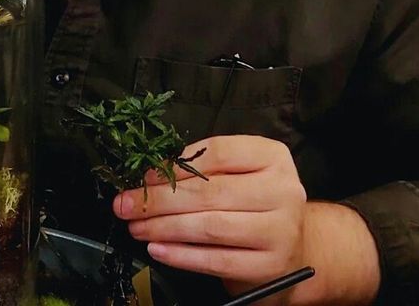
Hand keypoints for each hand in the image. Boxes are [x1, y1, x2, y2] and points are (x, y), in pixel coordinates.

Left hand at [113, 135, 379, 304]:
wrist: (295, 250)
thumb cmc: (253, 206)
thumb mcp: (237, 177)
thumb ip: (201, 170)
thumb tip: (148, 175)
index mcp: (272, 157)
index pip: (217, 153)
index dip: (173, 165)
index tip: (142, 176)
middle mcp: (283, 191)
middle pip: (208, 192)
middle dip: (157, 200)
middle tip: (124, 205)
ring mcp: (280, 230)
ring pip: (209, 226)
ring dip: (163, 227)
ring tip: (135, 227)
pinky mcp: (270, 265)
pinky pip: (215, 260)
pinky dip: (180, 255)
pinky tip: (157, 249)